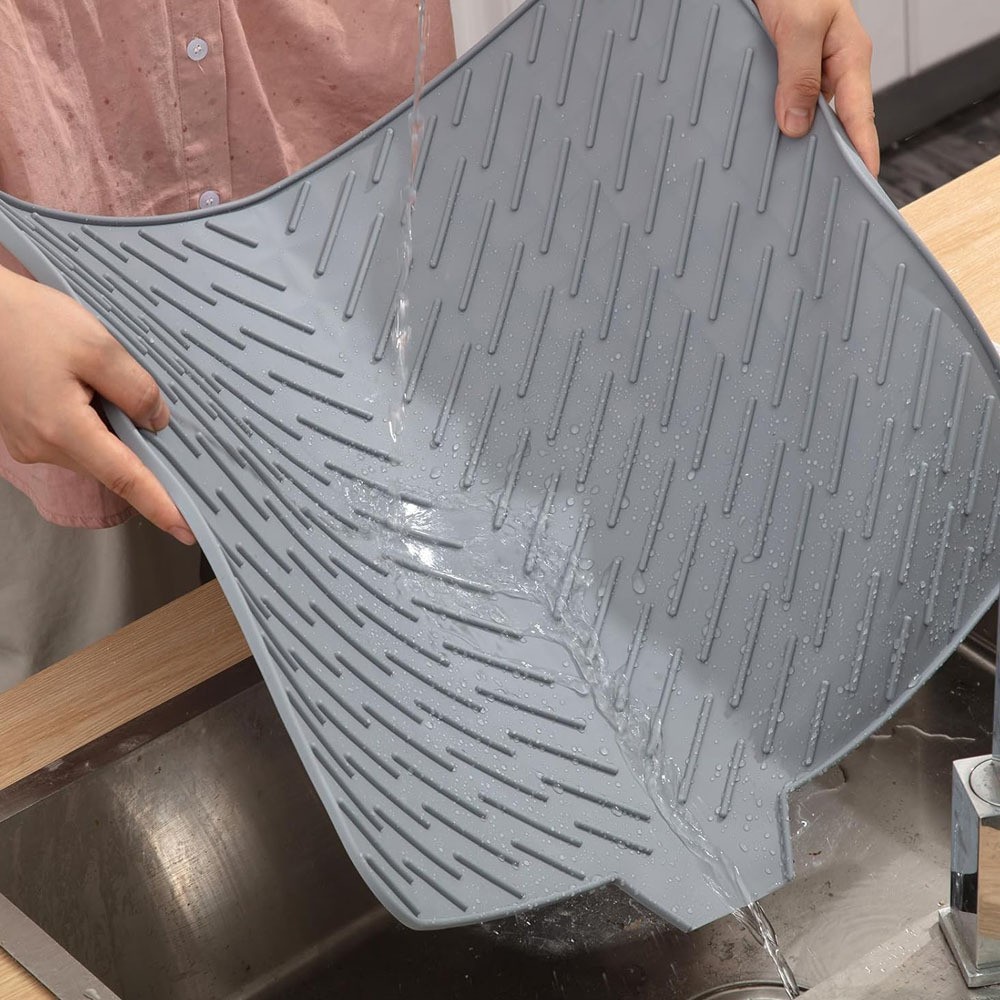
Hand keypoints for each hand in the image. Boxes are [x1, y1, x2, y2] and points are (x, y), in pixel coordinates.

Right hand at [0, 266, 194, 543]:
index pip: (125, 478)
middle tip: (174, 448)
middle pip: (111, 466)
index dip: (160, 505)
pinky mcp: (25, 432)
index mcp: (63, 429)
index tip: (188, 531)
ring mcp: (30, 443)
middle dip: (143, 460)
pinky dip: (96, 429)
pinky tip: (96, 396)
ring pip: (94, 453)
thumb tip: (158, 422)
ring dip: (116, 436)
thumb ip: (136, 389)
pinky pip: (74, 441)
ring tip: (116, 395)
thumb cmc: (29, 322)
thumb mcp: (97, 346)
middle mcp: (43, 447)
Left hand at [756, 0, 879, 175]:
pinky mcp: (783, 68)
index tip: (865, 182)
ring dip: (792, 141)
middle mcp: (829, 67)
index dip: (864, 151)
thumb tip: (798, 126)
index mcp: (848, 57)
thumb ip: (798, 76)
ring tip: (782, 177)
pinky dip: (773, 123)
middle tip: (813, 194)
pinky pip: (782, 102)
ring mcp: (807, 70)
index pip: (861, 117)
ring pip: (804, 115)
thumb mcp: (798, 25)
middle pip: (833, 123)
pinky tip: (760, 141)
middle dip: (824, 156)